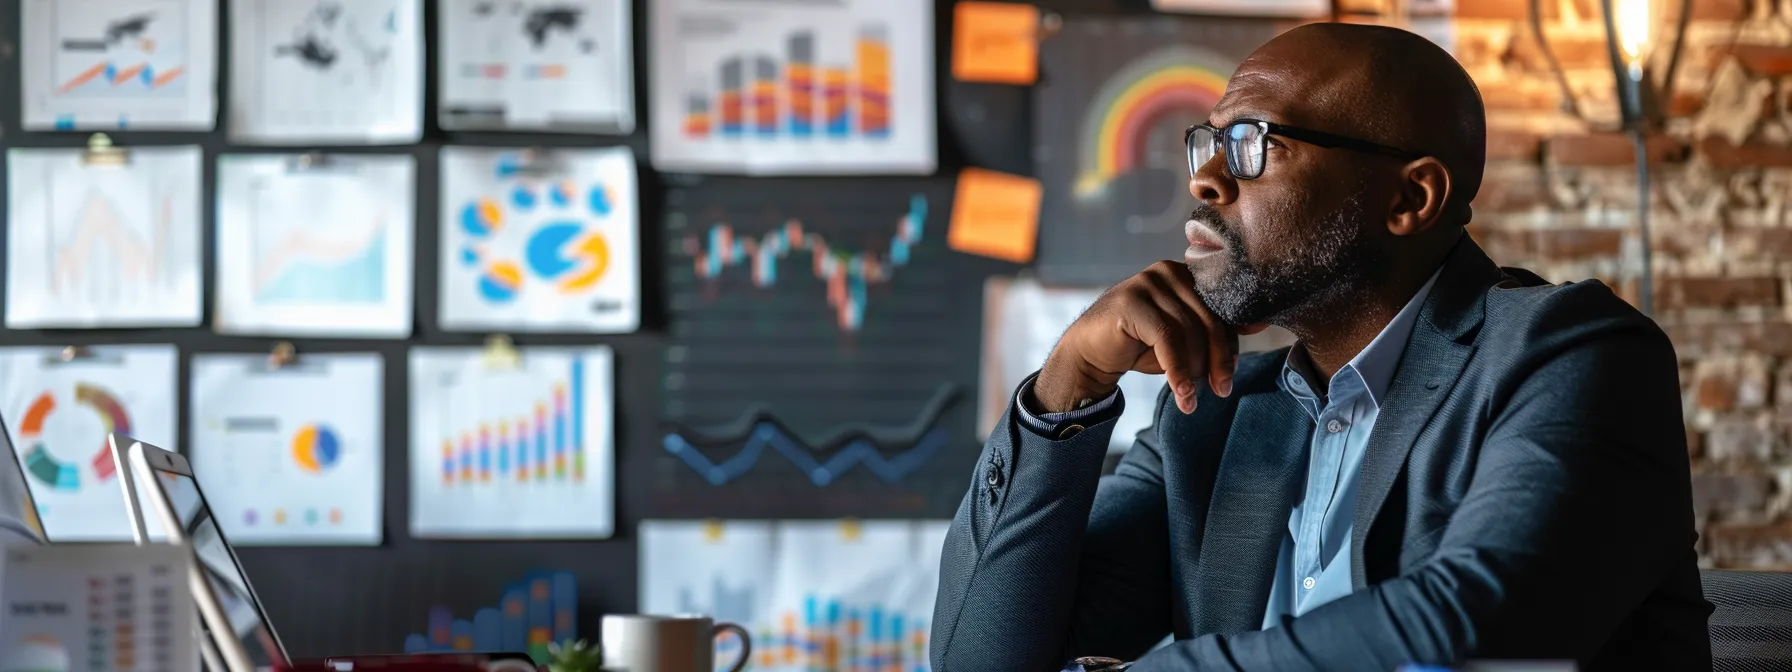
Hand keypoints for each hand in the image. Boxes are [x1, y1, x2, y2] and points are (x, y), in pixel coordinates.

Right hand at [1035, 261, 1266, 414]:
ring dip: (1195, 371)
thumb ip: (1215, 329)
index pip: (1223, 309)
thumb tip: (1259, 324)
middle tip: (1221, 390)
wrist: (1090, 352)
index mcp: (1187, 276)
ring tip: (1191, 398)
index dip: (1230, 344)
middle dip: (1218, 360)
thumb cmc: (1140, 344)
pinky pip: (1166, 339)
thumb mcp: (1184, 338)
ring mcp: (1149, 282)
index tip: (1229, 376)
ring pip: (1189, 332)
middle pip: (1211, 319)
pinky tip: (1181, 393)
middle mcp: (1170, 272)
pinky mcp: (1132, 300)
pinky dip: (1177, 371)